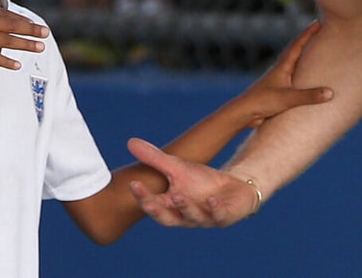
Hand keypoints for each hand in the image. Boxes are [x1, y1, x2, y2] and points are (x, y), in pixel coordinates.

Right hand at [0, 0, 48, 69]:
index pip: (6, 14)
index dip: (21, 20)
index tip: (33, 23)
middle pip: (12, 26)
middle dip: (31, 30)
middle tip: (46, 34)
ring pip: (8, 41)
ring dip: (25, 45)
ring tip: (40, 48)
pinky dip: (5, 61)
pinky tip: (17, 66)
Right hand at [127, 138, 256, 227]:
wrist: (231, 188)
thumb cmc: (200, 181)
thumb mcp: (177, 168)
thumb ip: (155, 158)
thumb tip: (130, 142)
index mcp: (171, 206)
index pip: (153, 204)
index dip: (143, 197)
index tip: (133, 184)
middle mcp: (185, 217)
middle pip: (168, 218)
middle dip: (158, 211)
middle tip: (148, 203)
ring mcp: (205, 218)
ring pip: (192, 217)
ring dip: (185, 207)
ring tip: (178, 195)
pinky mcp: (224, 217)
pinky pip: (219, 216)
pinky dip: (215, 208)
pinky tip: (212, 199)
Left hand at [234, 20, 332, 127]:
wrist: (244, 112)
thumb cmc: (263, 101)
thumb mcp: (288, 98)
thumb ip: (309, 96)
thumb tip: (331, 93)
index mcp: (282, 66)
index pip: (297, 45)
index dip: (308, 33)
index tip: (318, 22)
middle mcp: (280, 69)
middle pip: (294, 49)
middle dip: (306, 39)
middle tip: (317, 30)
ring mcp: (278, 78)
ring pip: (292, 62)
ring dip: (302, 53)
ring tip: (312, 49)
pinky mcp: (277, 89)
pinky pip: (291, 75)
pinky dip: (299, 70)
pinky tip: (303, 75)